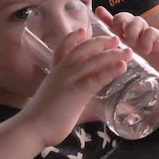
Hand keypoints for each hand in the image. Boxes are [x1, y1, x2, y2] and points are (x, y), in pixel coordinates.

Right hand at [20, 27, 130, 146]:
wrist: (32, 129)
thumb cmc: (45, 120)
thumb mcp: (61, 105)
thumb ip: (80, 106)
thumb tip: (97, 114)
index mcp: (55, 73)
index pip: (62, 50)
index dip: (72, 38)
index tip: (82, 30)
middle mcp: (62, 72)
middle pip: (82, 50)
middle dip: (100, 42)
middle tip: (115, 39)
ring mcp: (69, 80)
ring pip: (93, 61)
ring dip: (112, 54)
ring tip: (127, 52)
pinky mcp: (76, 92)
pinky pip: (96, 78)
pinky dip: (110, 71)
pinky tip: (122, 67)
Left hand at [101, 7, 158, 85]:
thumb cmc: (145, 77)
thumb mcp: (126, 67)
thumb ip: (115, 60)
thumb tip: (99, 59)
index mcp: (125, 41)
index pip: (114, 24)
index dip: (105, 16)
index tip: (98, 10)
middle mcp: (136, 35)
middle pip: (124, 17)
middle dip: (119, 22)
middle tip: (120, 36)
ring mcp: (148, 37)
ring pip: (138, 20)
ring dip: (132, 30)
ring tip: (132, 45)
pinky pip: (151, 31)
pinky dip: (146, 39)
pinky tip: (146, 51)